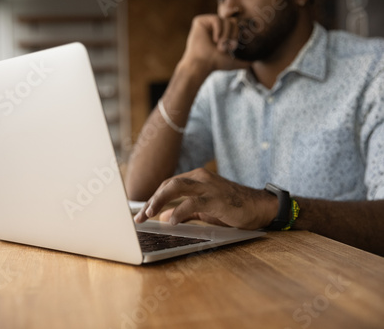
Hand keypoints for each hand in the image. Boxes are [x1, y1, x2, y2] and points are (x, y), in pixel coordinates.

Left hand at [133, 168, 277, 229]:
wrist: (259, 207)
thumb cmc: (232, 207)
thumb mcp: (204, 209)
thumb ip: (184, 212)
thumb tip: (162, 217)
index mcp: (196, 178)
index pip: (167, 185)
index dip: (153, 199)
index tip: (141, 213)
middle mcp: (200, 178)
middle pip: (168, 184)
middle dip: (151, 200)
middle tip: (140, 216)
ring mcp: (208, 187)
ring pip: (176, 187)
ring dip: (159, 200)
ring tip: (149, 214)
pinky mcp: (217, 199)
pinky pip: (193, 203)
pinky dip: (179, 211)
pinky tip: (171, 221)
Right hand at [181, 15, 250, 73]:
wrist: (202, 64)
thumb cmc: (215, 64)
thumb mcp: (233, 62)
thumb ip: (244, 62)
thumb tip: (252, 63)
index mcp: (221, 33)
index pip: (236, 25)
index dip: (236, 35)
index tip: (231, 48)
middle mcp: (214, 27)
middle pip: (232, 21)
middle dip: (232, 35)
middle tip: (225, 48)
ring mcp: (207, 24)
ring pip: (225, 20)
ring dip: (225, 35)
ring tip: (219, 46)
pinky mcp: (200, 21)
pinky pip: (216, 19)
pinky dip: (218, 29)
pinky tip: (214, 39)